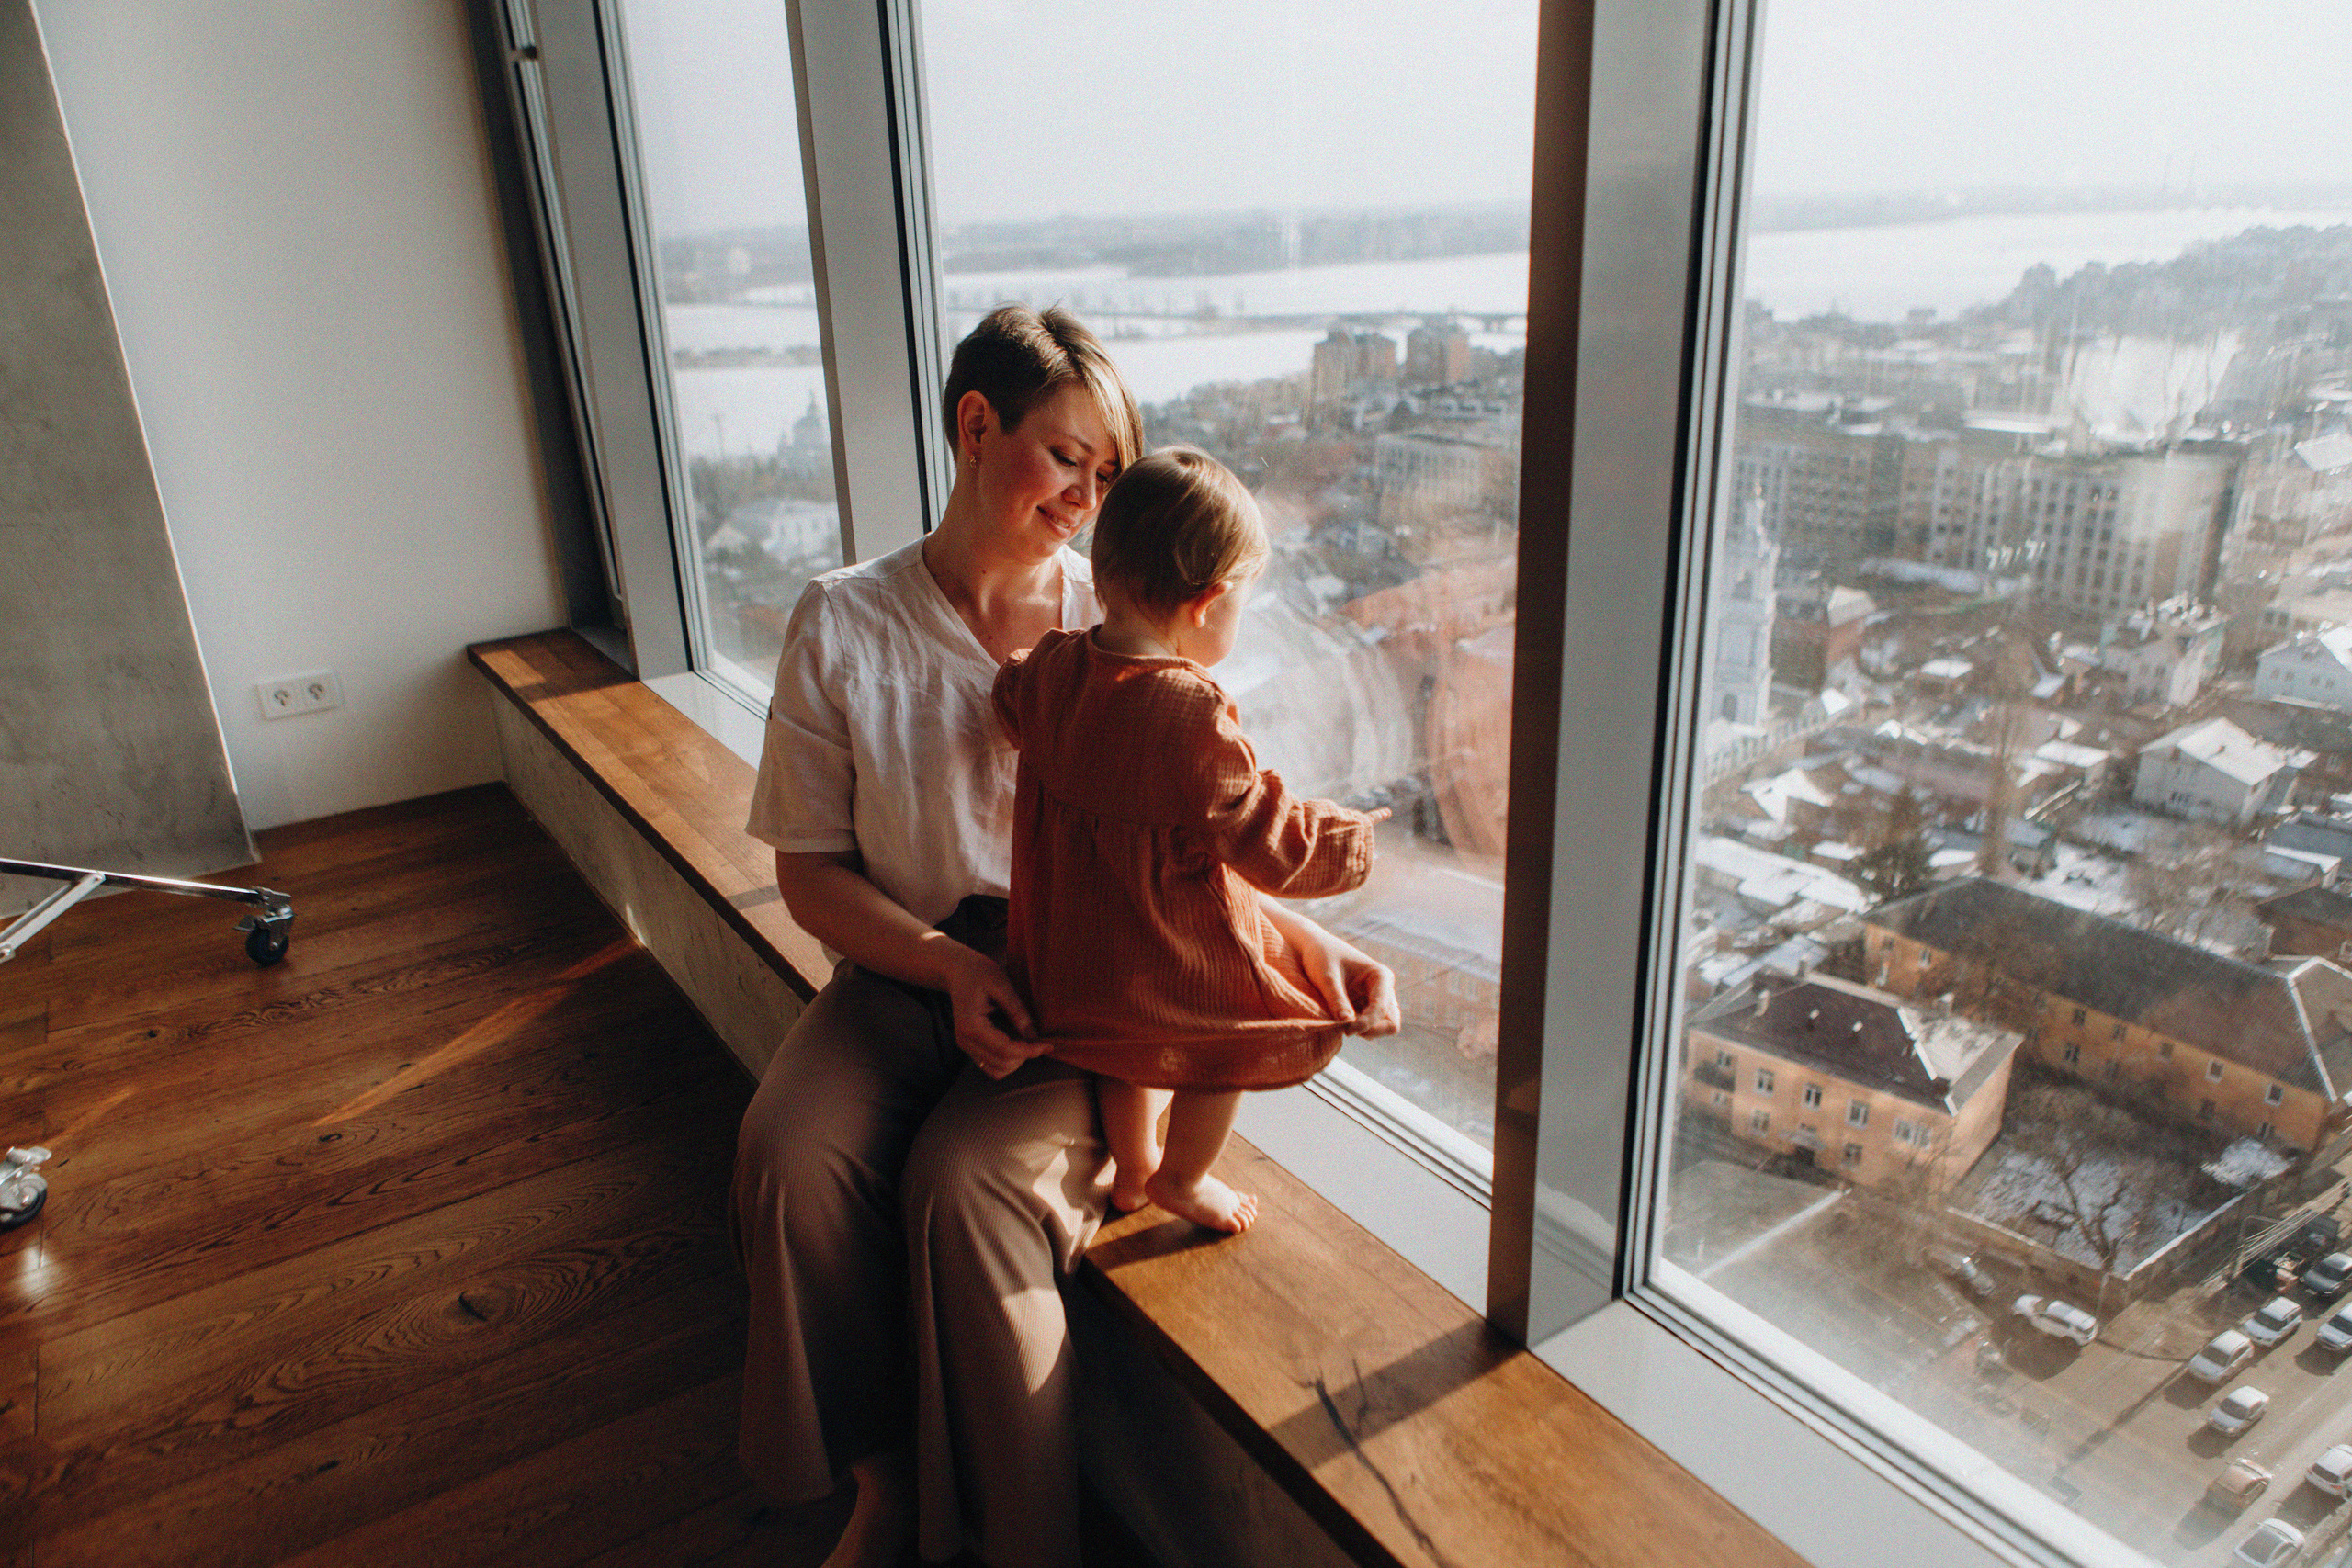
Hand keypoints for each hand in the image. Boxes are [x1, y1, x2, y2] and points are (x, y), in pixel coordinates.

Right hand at [939, 944, 1045, 1077]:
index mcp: (971, 1025)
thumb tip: (1033, 1035)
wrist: (957, 970)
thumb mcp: (1001, 983)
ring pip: (996, 1070)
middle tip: (1039, 1041)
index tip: (1047, 1045)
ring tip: (1027, 1042)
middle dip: (1024, 1056)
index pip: (1004, 1050)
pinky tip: (1016, 1044)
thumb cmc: (979, 972)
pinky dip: (1006, 1061)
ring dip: (1015, 1062)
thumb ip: (1017, 1010)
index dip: (1029, 1051)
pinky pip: (990, 1065)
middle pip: (1001, 1064)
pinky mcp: (969, 1046)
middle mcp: (965, 1040)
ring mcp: (965, 1045)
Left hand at [1268, 904, 1400, 1037]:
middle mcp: (1383, 990)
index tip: (1346, 1031)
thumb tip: (1347, 1023)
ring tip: (1339, 1026)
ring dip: (1364, 1032)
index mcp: (1381, 976)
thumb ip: (1337, 998)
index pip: (1382, 1008)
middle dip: (1372, 1031)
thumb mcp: (1326, 976)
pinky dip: (1356, 1030)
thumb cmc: (1321, 956)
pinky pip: (1368, 1028)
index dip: (1367, 1023)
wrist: (1313, 950)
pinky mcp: (1364, 1009)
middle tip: (1347, 1032)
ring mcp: (1375, 1001)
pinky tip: (1337, 1022)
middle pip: (1391, 1023)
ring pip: (1382, 1028)